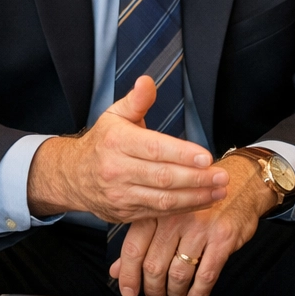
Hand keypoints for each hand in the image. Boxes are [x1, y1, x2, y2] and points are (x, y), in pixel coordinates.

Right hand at [27, 76, 228, 220]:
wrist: (72, 176)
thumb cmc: (102, 141)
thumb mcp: (115, 115)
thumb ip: (136, 100)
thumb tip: (147, 81)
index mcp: (117, 142)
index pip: (155, 149)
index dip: (182, 154)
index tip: (207, 157)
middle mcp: (117, 170)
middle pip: (163, 177)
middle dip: (196, 179)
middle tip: (222, 176)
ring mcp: (120, 195)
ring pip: (163, 200)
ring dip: (195, 197)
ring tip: (220, 190)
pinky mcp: (125, 213)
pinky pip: (158, 213)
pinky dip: (184, 209)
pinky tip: (204, 201)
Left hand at [109, 153, 278, 295]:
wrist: (244, 182)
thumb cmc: (203, 199)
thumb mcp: (169, 212)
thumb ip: (142, 240)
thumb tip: (117, 271)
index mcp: (159, 209)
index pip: (134, 247)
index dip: (128, 275)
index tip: (128, 291)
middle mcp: (176, 217)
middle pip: (154, 265)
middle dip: (153, 290)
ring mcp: (200, 227)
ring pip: (178, 273)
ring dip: (175, 294)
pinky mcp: (222, 237)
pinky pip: (205, 275)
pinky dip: (198, 293)